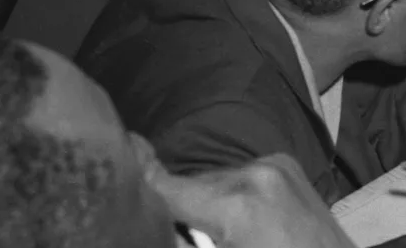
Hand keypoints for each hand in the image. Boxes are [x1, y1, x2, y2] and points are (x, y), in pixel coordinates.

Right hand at [146, 150, 358, 247]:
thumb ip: (182, 240)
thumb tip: (150, 224)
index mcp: (236, 204)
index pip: (163, 186)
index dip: (138, 190)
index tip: (119, 195)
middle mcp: (255, 173)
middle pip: (187, 185)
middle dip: (178, 210)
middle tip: (188, 235)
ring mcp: (275, 164)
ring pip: (211, 181)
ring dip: (205, 204)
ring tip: (220, 234)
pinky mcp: (286, 165)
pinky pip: (238, 177)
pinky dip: (230, 197)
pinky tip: (240, 224)